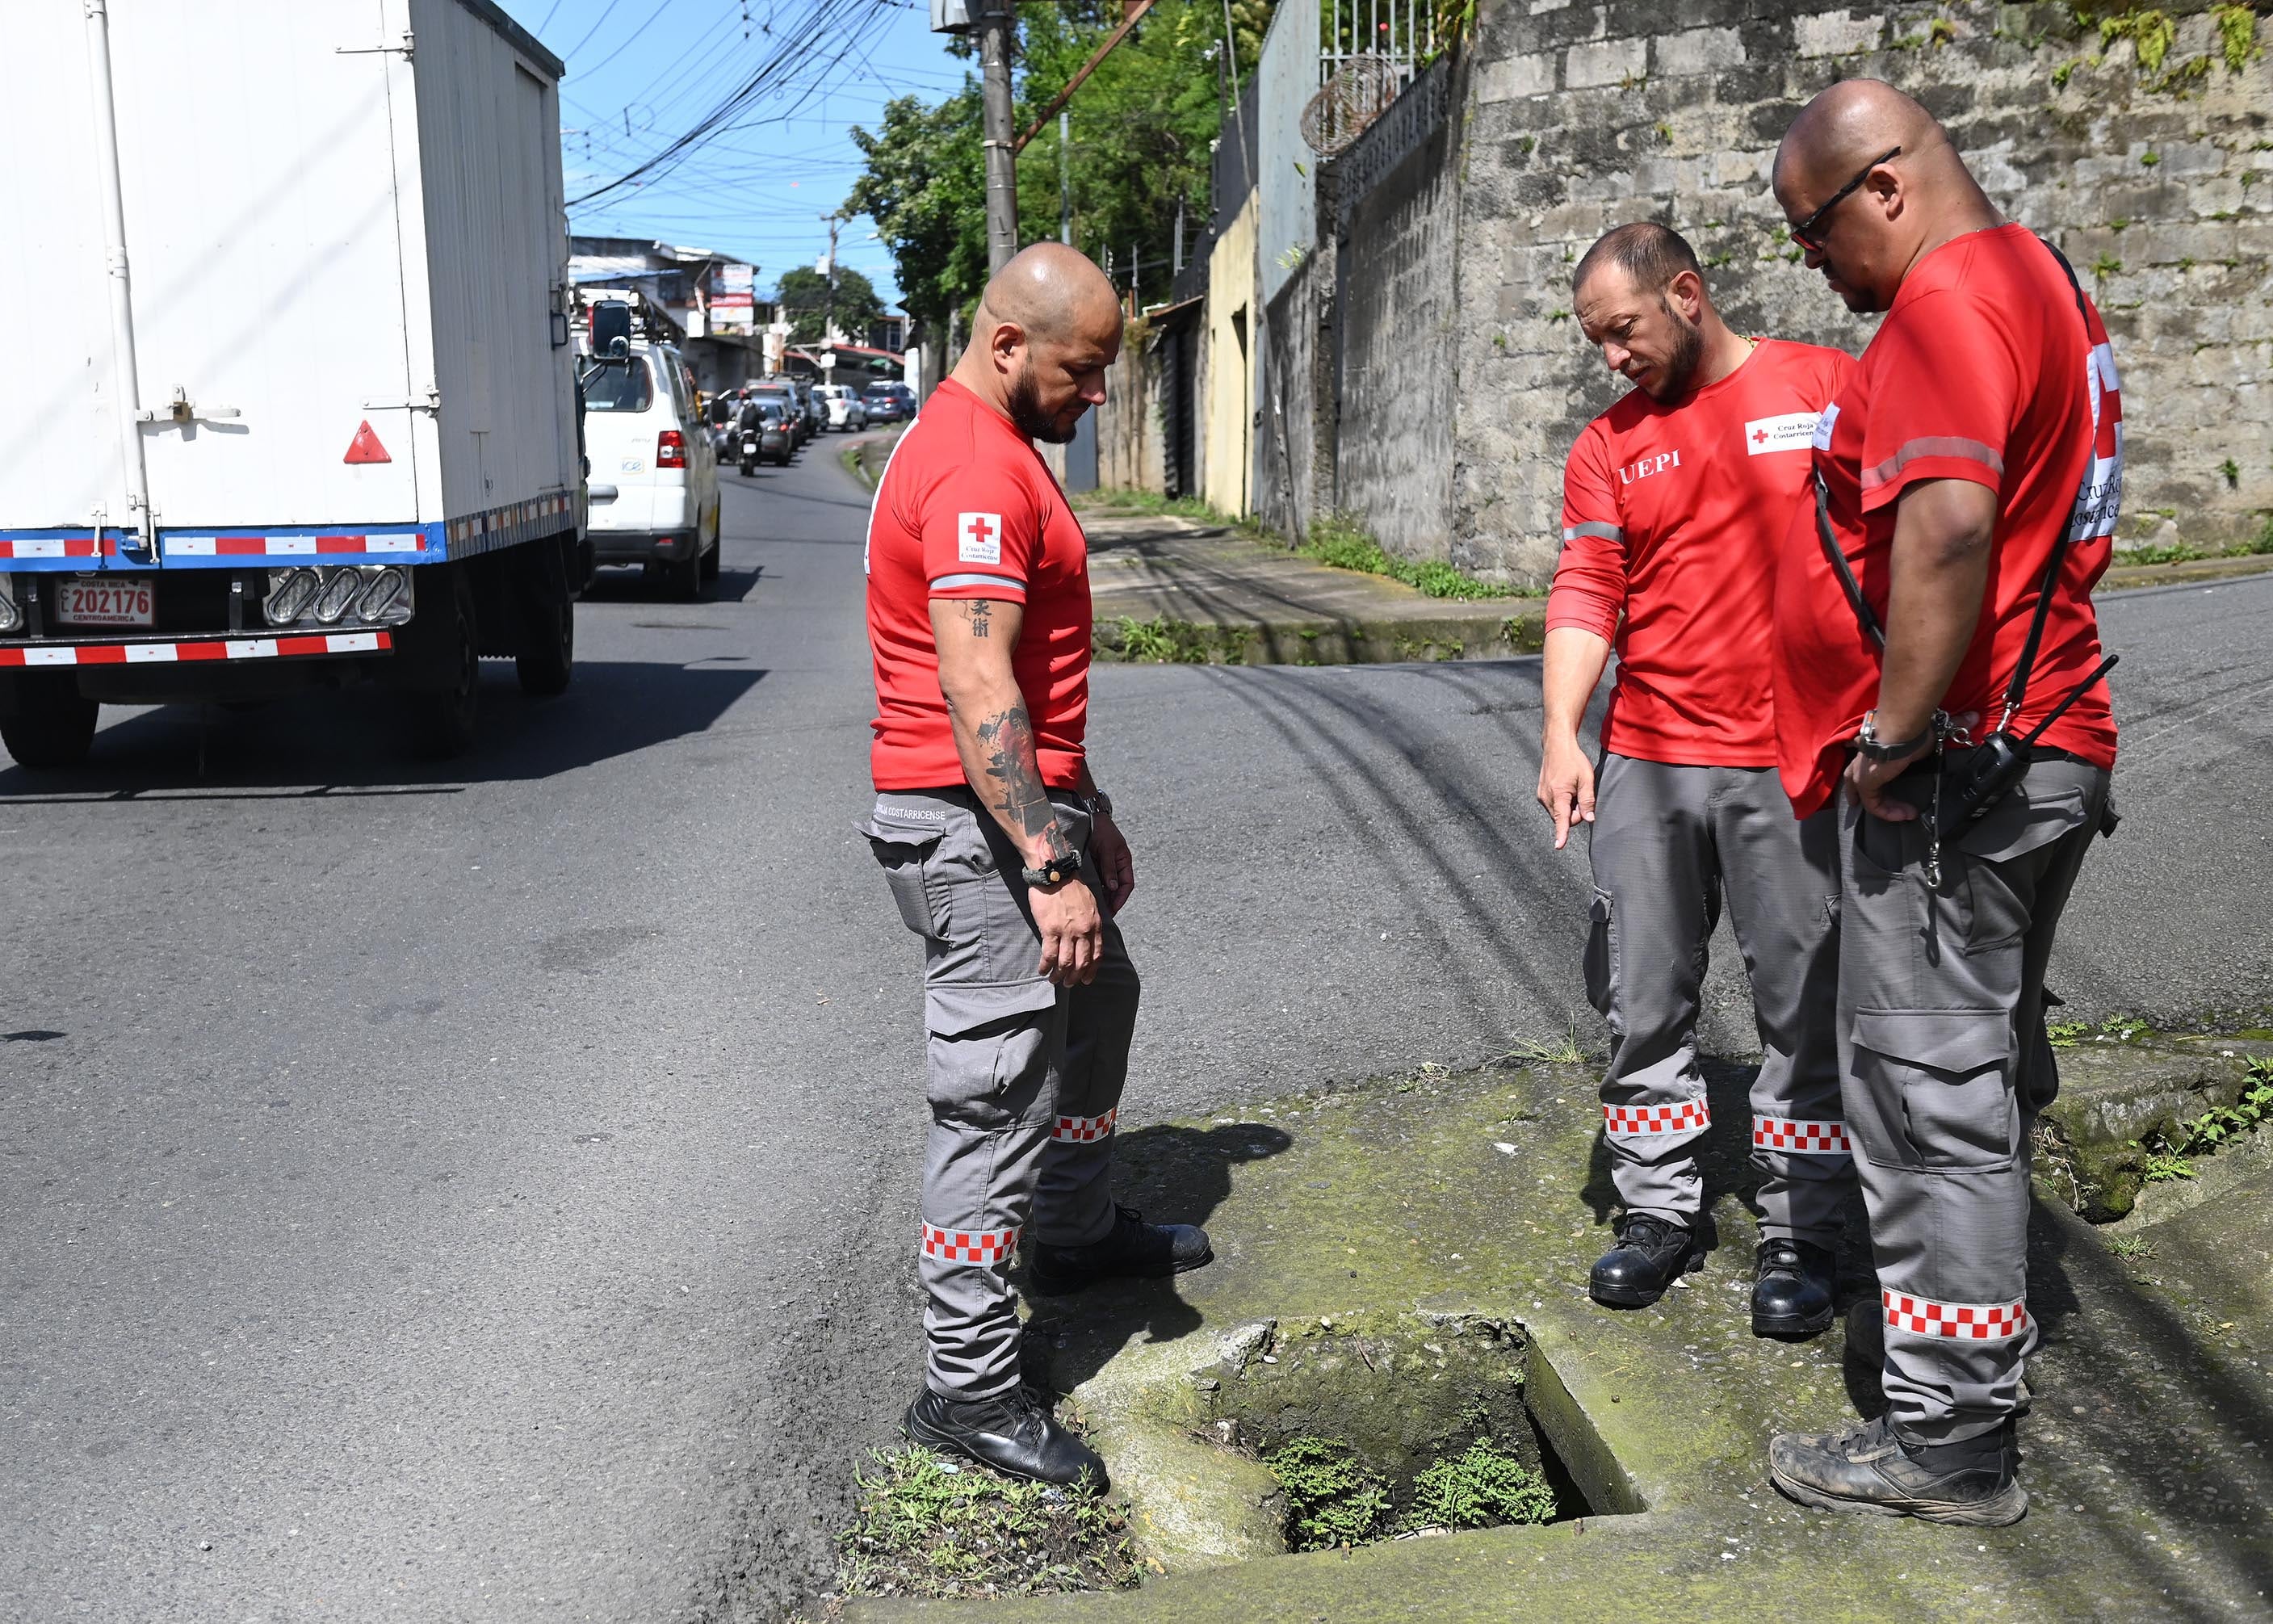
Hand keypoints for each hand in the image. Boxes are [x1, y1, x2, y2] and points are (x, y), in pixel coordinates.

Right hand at [1030, 874, 1103, 985]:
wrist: (1055, 872)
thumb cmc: (1071, 885)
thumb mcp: (1091, 903)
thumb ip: (1091, 922)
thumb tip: (1088, 937)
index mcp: (1095, 924)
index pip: (1097, 955)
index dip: (1092, 971)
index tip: (1086, 979)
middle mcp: (1084, 931)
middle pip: (1082, 962)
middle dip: (1075, 977)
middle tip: (1068, 984)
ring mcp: (1067, 931)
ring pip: (1065, 963)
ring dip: (1059, 976)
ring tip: (1053, 980)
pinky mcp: (1050, 930)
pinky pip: (1049, 955)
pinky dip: (1045, 966)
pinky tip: (1042, 970)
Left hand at [1089, 812, 1135, 915]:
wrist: (1090, 817)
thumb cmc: (1102, 830)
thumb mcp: (1107, 849)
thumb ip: (1109, 867)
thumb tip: (1112, 887)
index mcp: (1124, 862)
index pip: (1127, 884)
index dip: (1121, 898)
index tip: (1114, 909)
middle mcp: (1116, 866)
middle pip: (1116, 888)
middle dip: (1111, 902)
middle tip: (1102, 914)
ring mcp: (1105, 866)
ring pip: (1105, 886)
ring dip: (1101, 897)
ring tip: (1093, 909)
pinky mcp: (1094, 865)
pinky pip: (1095, 880)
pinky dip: (1092, 889)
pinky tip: (1086, 896)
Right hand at [1536, 732, 1596, 849]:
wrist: (1556, 745)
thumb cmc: (1573, 760)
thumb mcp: (1586, 779)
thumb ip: (1588, 800)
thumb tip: (1589, 819)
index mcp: (1559, 794)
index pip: (1562, 819)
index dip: (1561, 834)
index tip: (1559, 846)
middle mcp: (1547, 797)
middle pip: (1564, 818)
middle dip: (1574, 812)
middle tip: (1580, 794)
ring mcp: (1542, 796)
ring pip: (1559, 813)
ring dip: (1568, 806)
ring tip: (1571, 787)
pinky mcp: (1540, 794)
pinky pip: (1554, 806)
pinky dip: (1562, 801)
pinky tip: (1565, 787)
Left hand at [1845, 710, 1978, 821]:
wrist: (1902, 729)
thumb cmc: (1913, 728)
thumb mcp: (1931, 734)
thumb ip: (1951, 727)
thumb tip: (1973, 717)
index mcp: (1876, 744)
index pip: (1868, 757)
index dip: (1871, 769)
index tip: (1885, 778)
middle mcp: (1864, 757)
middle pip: (1853, 775)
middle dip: (1854, 790)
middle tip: (1856, 803)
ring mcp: (1862, 770)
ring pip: (1865, 794)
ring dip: (1883, 807)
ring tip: (1903, 815)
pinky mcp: (1865, 782)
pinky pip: (1873, 805)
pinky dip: (1887, 812)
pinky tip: (1905, 815)